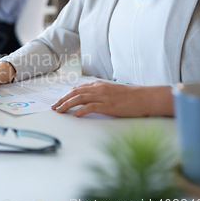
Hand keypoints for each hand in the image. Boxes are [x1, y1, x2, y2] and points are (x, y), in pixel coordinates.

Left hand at [50, 80, 172, 117]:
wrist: (146, 97)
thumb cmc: (131, 97)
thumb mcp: (112, 91)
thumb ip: (100, 94)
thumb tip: (88, 101)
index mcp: (99, 85)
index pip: (77, 89)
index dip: (66, 95)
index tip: (59, 101)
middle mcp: (99, 88)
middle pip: (75, 93)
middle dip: (62, 100)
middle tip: (54, 107)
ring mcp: (103, 96)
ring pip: (79, 98)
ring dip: (67, 105)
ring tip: (59, 111)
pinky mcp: (108, 106)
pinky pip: (90, 107)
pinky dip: (80, 111)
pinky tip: (74, 115)